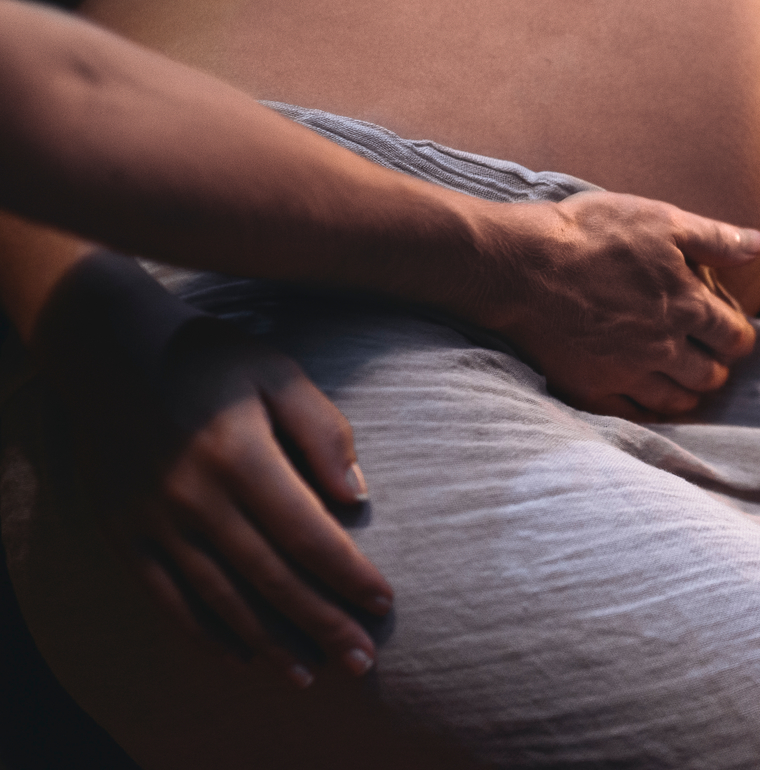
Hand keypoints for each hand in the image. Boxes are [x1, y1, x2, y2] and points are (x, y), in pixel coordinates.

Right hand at [39, 257, 392, 688]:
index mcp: (239, 456)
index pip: (308, 534)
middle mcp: (194, 499)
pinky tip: (239, 656)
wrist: (109, 352)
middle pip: (270, 578)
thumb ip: (323, 430)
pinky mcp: (122, 534)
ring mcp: (154, 522)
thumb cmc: (210, 359)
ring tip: (308, 674)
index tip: (384, 603)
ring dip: (268, 643)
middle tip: (362, 661)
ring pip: (220, 599)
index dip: (348, 575)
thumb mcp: (276, 373)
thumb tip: (355, 496)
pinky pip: (166, 598)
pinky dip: (204, 633)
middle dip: (322, 624)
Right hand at [477, 193, 759, 418]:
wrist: (520, 265)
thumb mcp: (661, 220)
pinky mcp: (590, 390)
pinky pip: (631, 415)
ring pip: (675, 401)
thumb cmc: (591, 234)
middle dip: (715, 366)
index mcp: (686, 306)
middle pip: (709, 375)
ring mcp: (626, 374)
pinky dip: (646, 410)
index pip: (734, 337)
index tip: (730, 331)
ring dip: (686, 392)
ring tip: (682, 380)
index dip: (738, 335)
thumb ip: (715, 238)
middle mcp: (663, 348)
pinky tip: (645, 399)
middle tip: (706, 356)